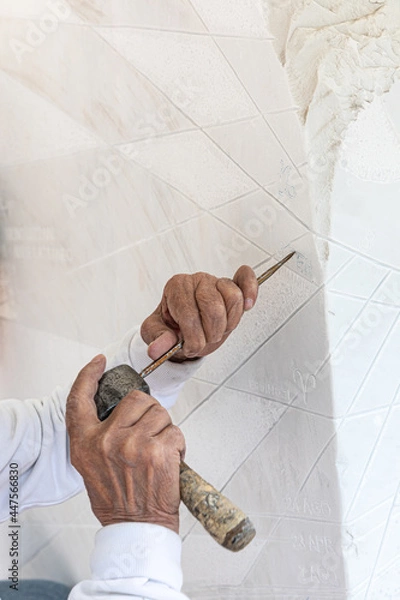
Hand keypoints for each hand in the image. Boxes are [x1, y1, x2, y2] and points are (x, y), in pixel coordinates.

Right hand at [66, 355, 184, 532]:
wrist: (136, 529)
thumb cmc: (117, 498)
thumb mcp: (90, 465)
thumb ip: (98, 435)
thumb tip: (118, 409)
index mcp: (85, 442)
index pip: (79, 399)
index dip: (88, 376)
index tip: (98, 363)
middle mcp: (107, 440)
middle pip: (136, 399)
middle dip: (149, 413)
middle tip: (148, 437)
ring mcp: (134, 444)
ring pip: (160, 412)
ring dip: (164, 429)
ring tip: (157, 453)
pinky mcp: (159, 451)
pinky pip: (176, 431)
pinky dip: (178, 445)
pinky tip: (168, 462)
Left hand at [141, 265, 257, 360]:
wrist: (182, 324)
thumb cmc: (170, 325)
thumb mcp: (155, 333)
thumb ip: (158, 340)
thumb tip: (157, 349)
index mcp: (176, 287)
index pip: (189, 313)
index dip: (193, 336)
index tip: (190, 347)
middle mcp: (197, 280)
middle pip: (213, 307)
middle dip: (210, 333)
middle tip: (204, 341)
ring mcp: (216, 281)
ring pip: (233, 298)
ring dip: (228, 323)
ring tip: (218, 331)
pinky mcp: (232, 286)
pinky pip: (245, 279)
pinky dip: (250, 290)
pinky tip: (248, 304)